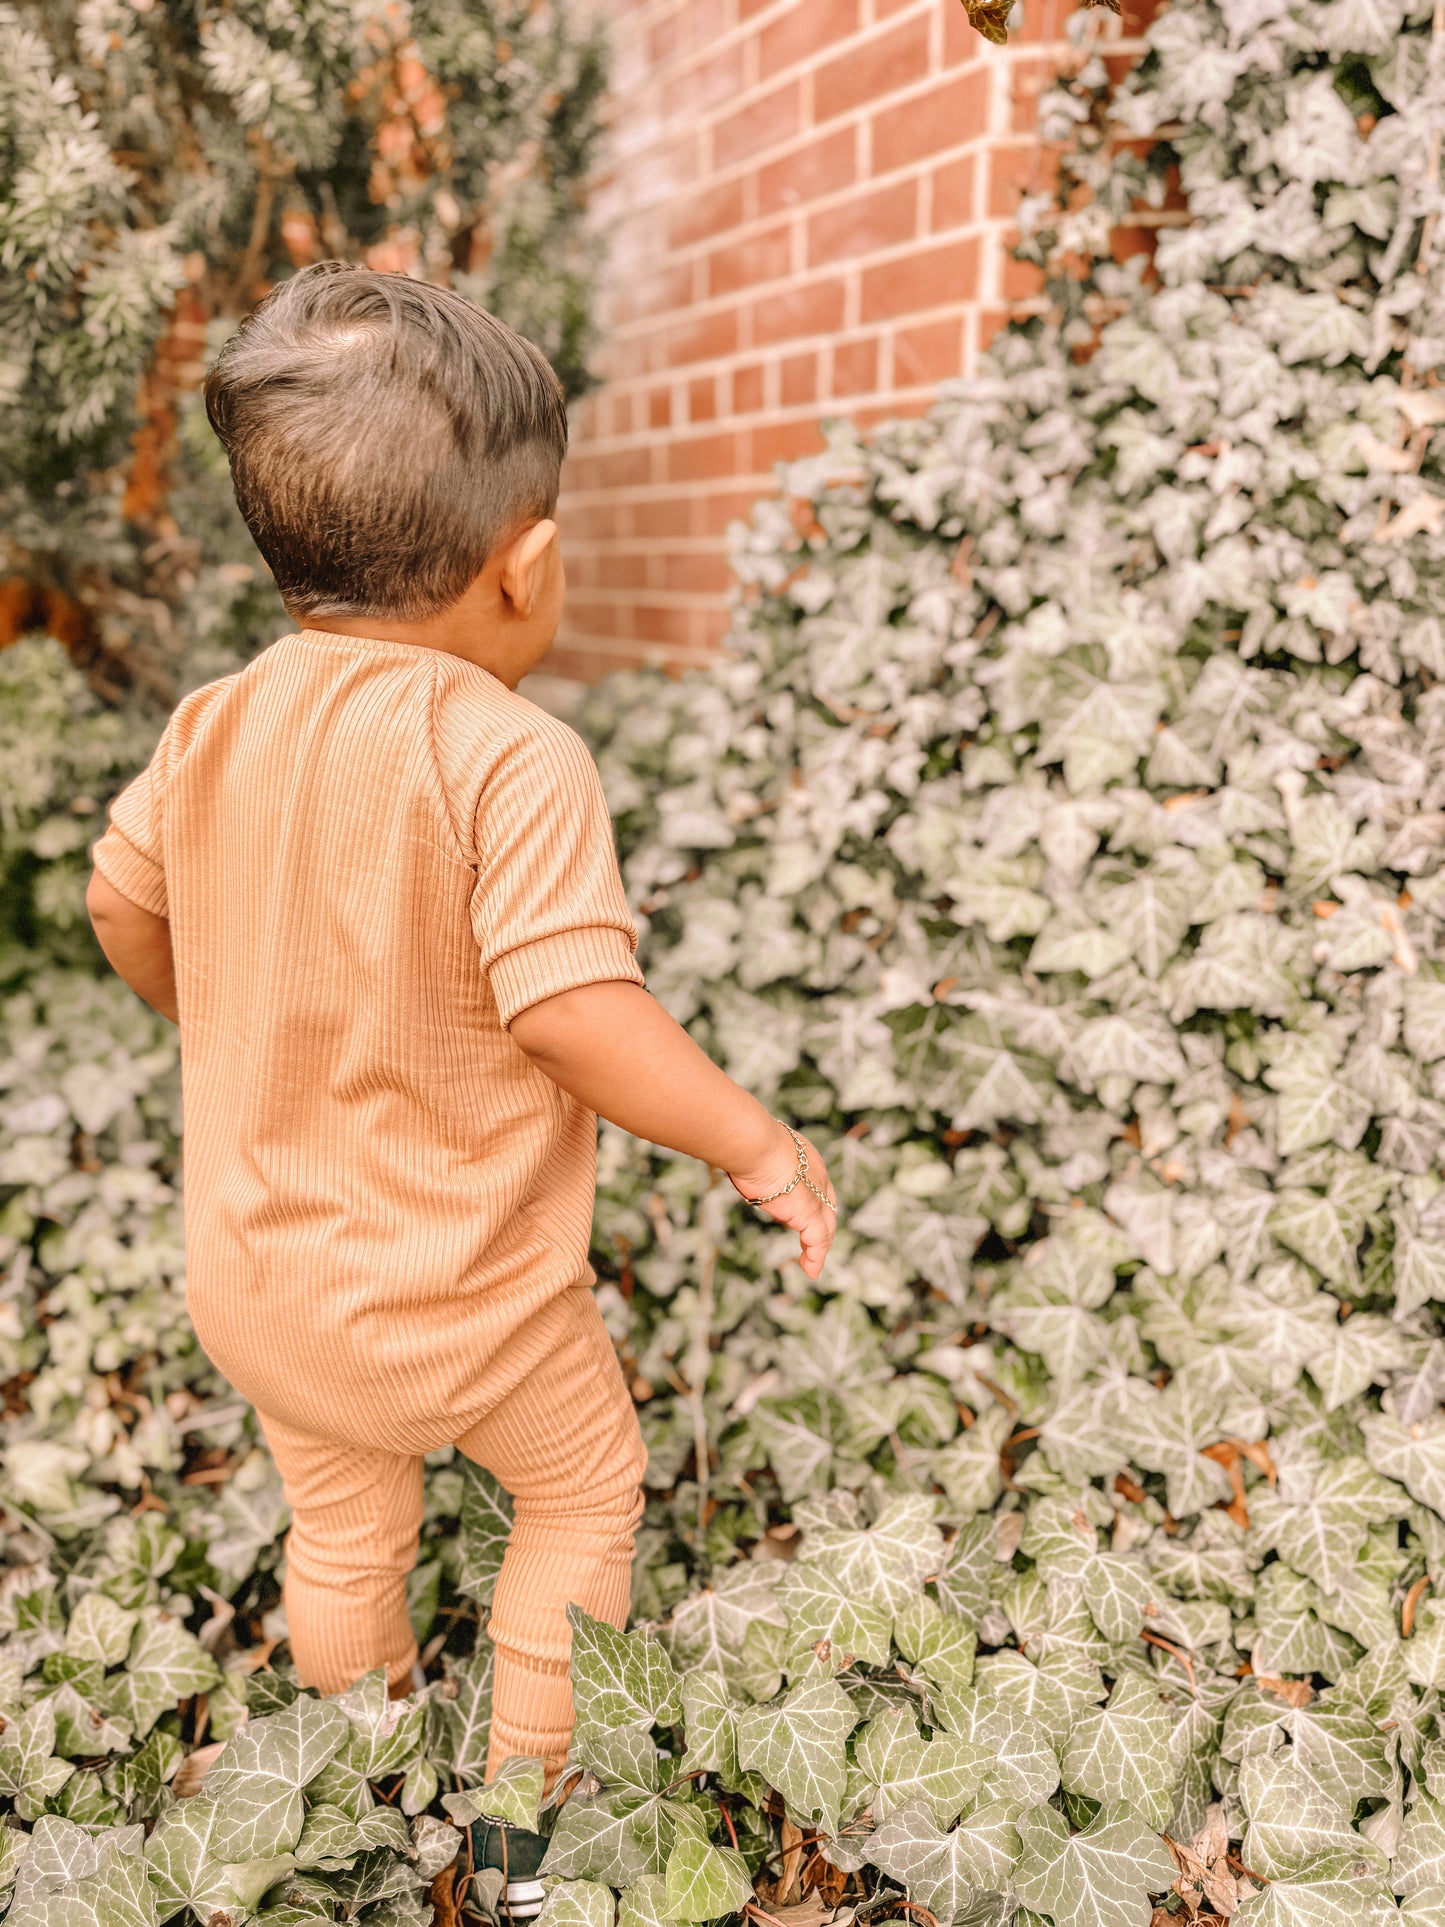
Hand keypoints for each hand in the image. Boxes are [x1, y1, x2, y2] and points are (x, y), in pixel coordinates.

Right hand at [728, 1122, 836, 1280]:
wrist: (754, 1144)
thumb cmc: (745, 1140)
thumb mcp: (752, 1149)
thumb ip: (750, 1158)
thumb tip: (730, 1158)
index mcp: (806, 1156)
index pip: (816, 1181)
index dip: (812, 1196)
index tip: (800, 1208)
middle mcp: (818, 1175)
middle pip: (826, 1206)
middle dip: (820, 1223)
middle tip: (810, 1240)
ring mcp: (815, 1196)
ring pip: (825, 1226)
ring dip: (817, 1245)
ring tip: (810, 1261)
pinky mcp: (809, 1214)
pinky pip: (818, 1241)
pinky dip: (816, 1257)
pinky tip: (812, 1270)